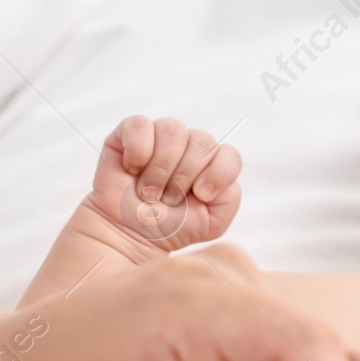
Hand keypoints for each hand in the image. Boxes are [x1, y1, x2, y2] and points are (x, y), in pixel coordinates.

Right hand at [82, 114, 242, 257]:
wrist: (130, 235)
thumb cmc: (170, 227)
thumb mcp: (211, 223)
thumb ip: (229, 199)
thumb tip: (217, 175)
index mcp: (211, 165)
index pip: (229, 155)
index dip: (218, 174)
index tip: (201, 195)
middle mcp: (188, 147)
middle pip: (202, 142)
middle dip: (184, 177)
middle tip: (168, 199)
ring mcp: (160, 137)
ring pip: (173, 131)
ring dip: (160, 169)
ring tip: (148, 191)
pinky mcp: (130, 132)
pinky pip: (140, 125)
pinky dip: (138, 151)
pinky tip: (132, 170)